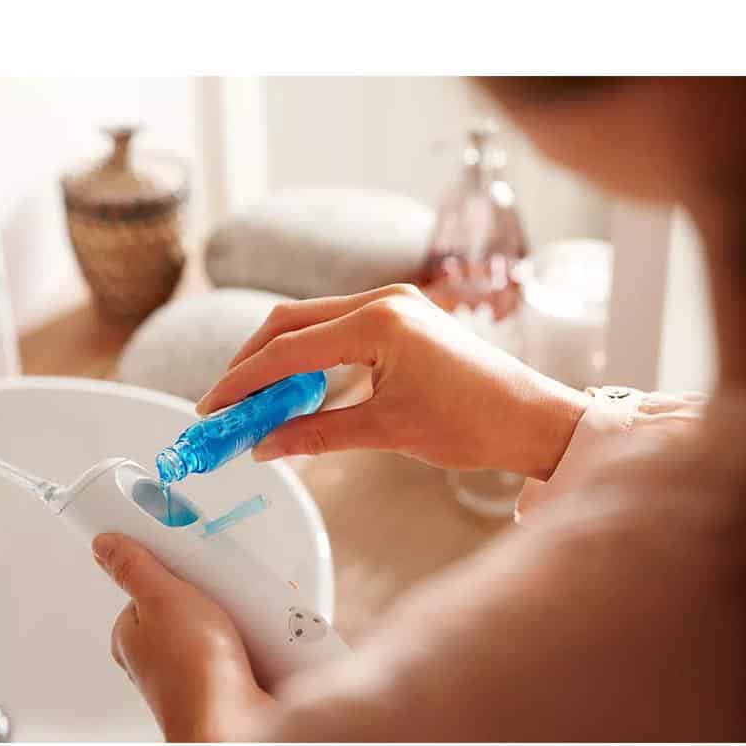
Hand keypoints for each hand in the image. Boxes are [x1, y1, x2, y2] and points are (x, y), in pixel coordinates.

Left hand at [92, 533, 272, 741]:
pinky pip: (241, 646)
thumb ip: (134, 568)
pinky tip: (264, 635)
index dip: (173, 570)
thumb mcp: (161, 599)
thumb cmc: (191, 672)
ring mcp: (194, 669)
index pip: (149, 587)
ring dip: (238, 615)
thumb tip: (105, 546)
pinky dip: (256, 637)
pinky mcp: (226, 680)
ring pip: (218, 625)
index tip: (189, 557)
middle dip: (212, 592)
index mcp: (132, 637)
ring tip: (249, 610)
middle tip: (225, 586)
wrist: (235, 723)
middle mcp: (160, 657)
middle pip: (187, 604)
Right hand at [197, 284, 588, 479]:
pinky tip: (296, 386)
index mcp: (379, 322)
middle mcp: (383, 299)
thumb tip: (262, 446)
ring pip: (312, 321)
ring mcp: (394, 302)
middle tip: (226, 404)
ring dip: (279, 357)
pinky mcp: (402, 315)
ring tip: (254, 399)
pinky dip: (310, 355)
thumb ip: (315, 435)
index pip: (289, 349)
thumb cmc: (471, 425)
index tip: (213, 409)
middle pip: (291, 321)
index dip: (243, 381)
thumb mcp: (385, 431)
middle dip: (252, 362)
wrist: (532, 418)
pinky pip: (338, 327)